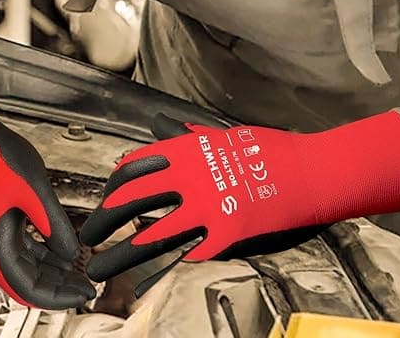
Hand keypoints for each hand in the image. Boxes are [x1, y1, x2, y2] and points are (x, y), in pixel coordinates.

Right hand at [0, 63, 95, 308]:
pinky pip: (16, 247)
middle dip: (57, 286)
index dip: (58, 297)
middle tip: (86, 286)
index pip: (27, 289)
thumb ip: (54, 226)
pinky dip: (39, 252)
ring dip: (50, 270)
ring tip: (77, 270)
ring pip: (21, 265)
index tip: (83, 294)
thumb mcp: (35, 192)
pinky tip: (59, 251)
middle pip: (24, 281)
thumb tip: (72, 253)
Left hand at [78, 110, 399, 292]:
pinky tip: (167, 271)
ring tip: (102, 267)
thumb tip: (166, 129)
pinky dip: (179, 261)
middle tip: (89, 236)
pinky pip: (194, 251)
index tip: (104, 200)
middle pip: (132, 201)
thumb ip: (192, 137)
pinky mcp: (225, 234)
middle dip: (104, 220)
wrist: (311, 171)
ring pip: (152, 234)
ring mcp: (206, 208)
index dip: (112, 188)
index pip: (134, 168)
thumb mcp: (225, 135)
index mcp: (186, 152)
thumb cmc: (272, 151)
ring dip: (122, 253)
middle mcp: (189, 178)